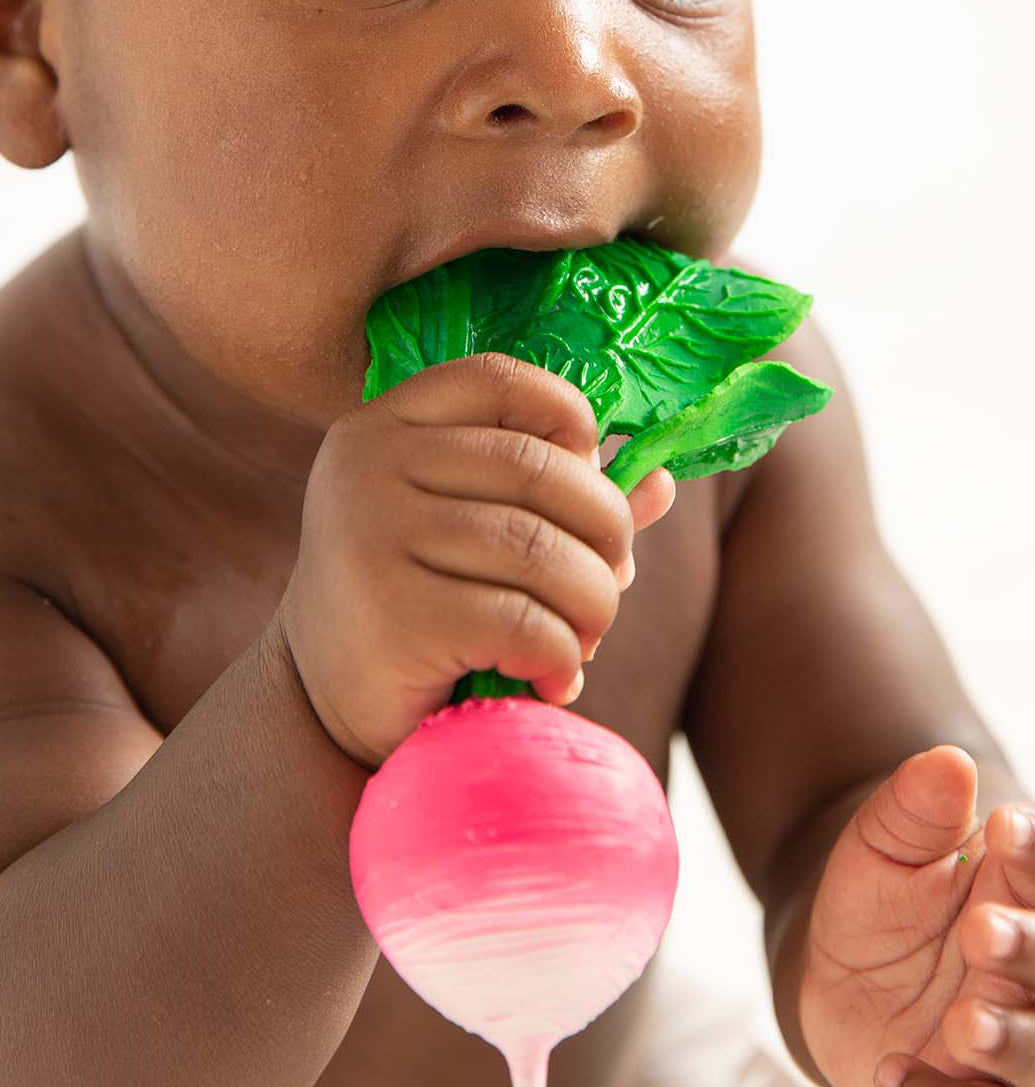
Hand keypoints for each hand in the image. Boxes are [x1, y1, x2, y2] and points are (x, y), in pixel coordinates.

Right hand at [277, 351, 674, 769]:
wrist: (322, 706)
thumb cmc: (417, 604)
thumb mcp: (475, 533)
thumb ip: (557, 500)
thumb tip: (660, 482)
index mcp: (386, 425)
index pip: (500, 380)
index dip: (570, 420)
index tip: (590, 481)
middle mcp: (370, 467)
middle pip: (543, 471)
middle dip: (606, 537)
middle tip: (605, 588)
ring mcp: (373, 536)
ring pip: (543, 551)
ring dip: (593, 606)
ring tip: (581, 640)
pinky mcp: (392, 615)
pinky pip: (524, 623)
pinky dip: (560, 656)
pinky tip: (549, 678)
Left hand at [798, 745, 1034, 1086]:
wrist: (835, 965)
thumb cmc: (880, 890)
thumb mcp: (880, 840)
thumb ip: (913, 804)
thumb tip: (947, 764)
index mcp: (1029, 884)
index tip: (1005, 824)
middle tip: (983, 931)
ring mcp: (1017, 1034)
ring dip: (1021, 1042)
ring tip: (966, 1023)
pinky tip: (896, 1074)